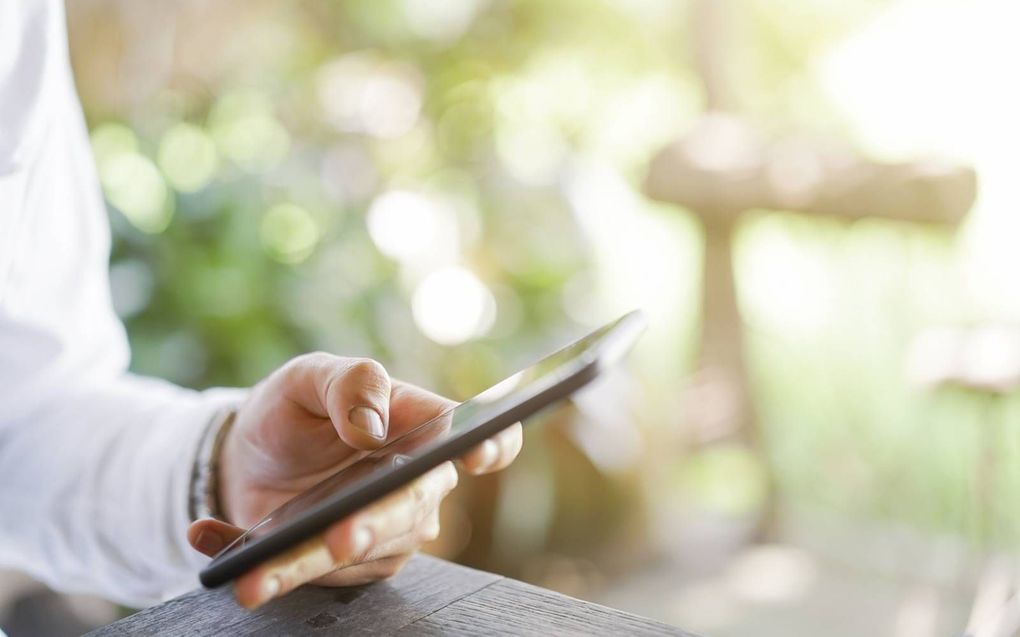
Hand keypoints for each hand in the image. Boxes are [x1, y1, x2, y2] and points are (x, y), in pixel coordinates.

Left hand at [186, 352, 521, 608]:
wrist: (249, 457)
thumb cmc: (296, 408)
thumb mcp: (308, 377)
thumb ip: (347, 384)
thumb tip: (370, 428)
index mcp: (420, 427)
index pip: (478, 436)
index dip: (493, 445)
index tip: (477, 453)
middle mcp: (415, 483)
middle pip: (411, 509)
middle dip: (374, 527)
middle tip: (339, 539)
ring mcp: (385, 530)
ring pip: (361, 555)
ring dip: (305, 564)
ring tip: (253, 571)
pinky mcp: (348, 565)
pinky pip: (312, 576)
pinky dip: (261, 564)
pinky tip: (209, 536)